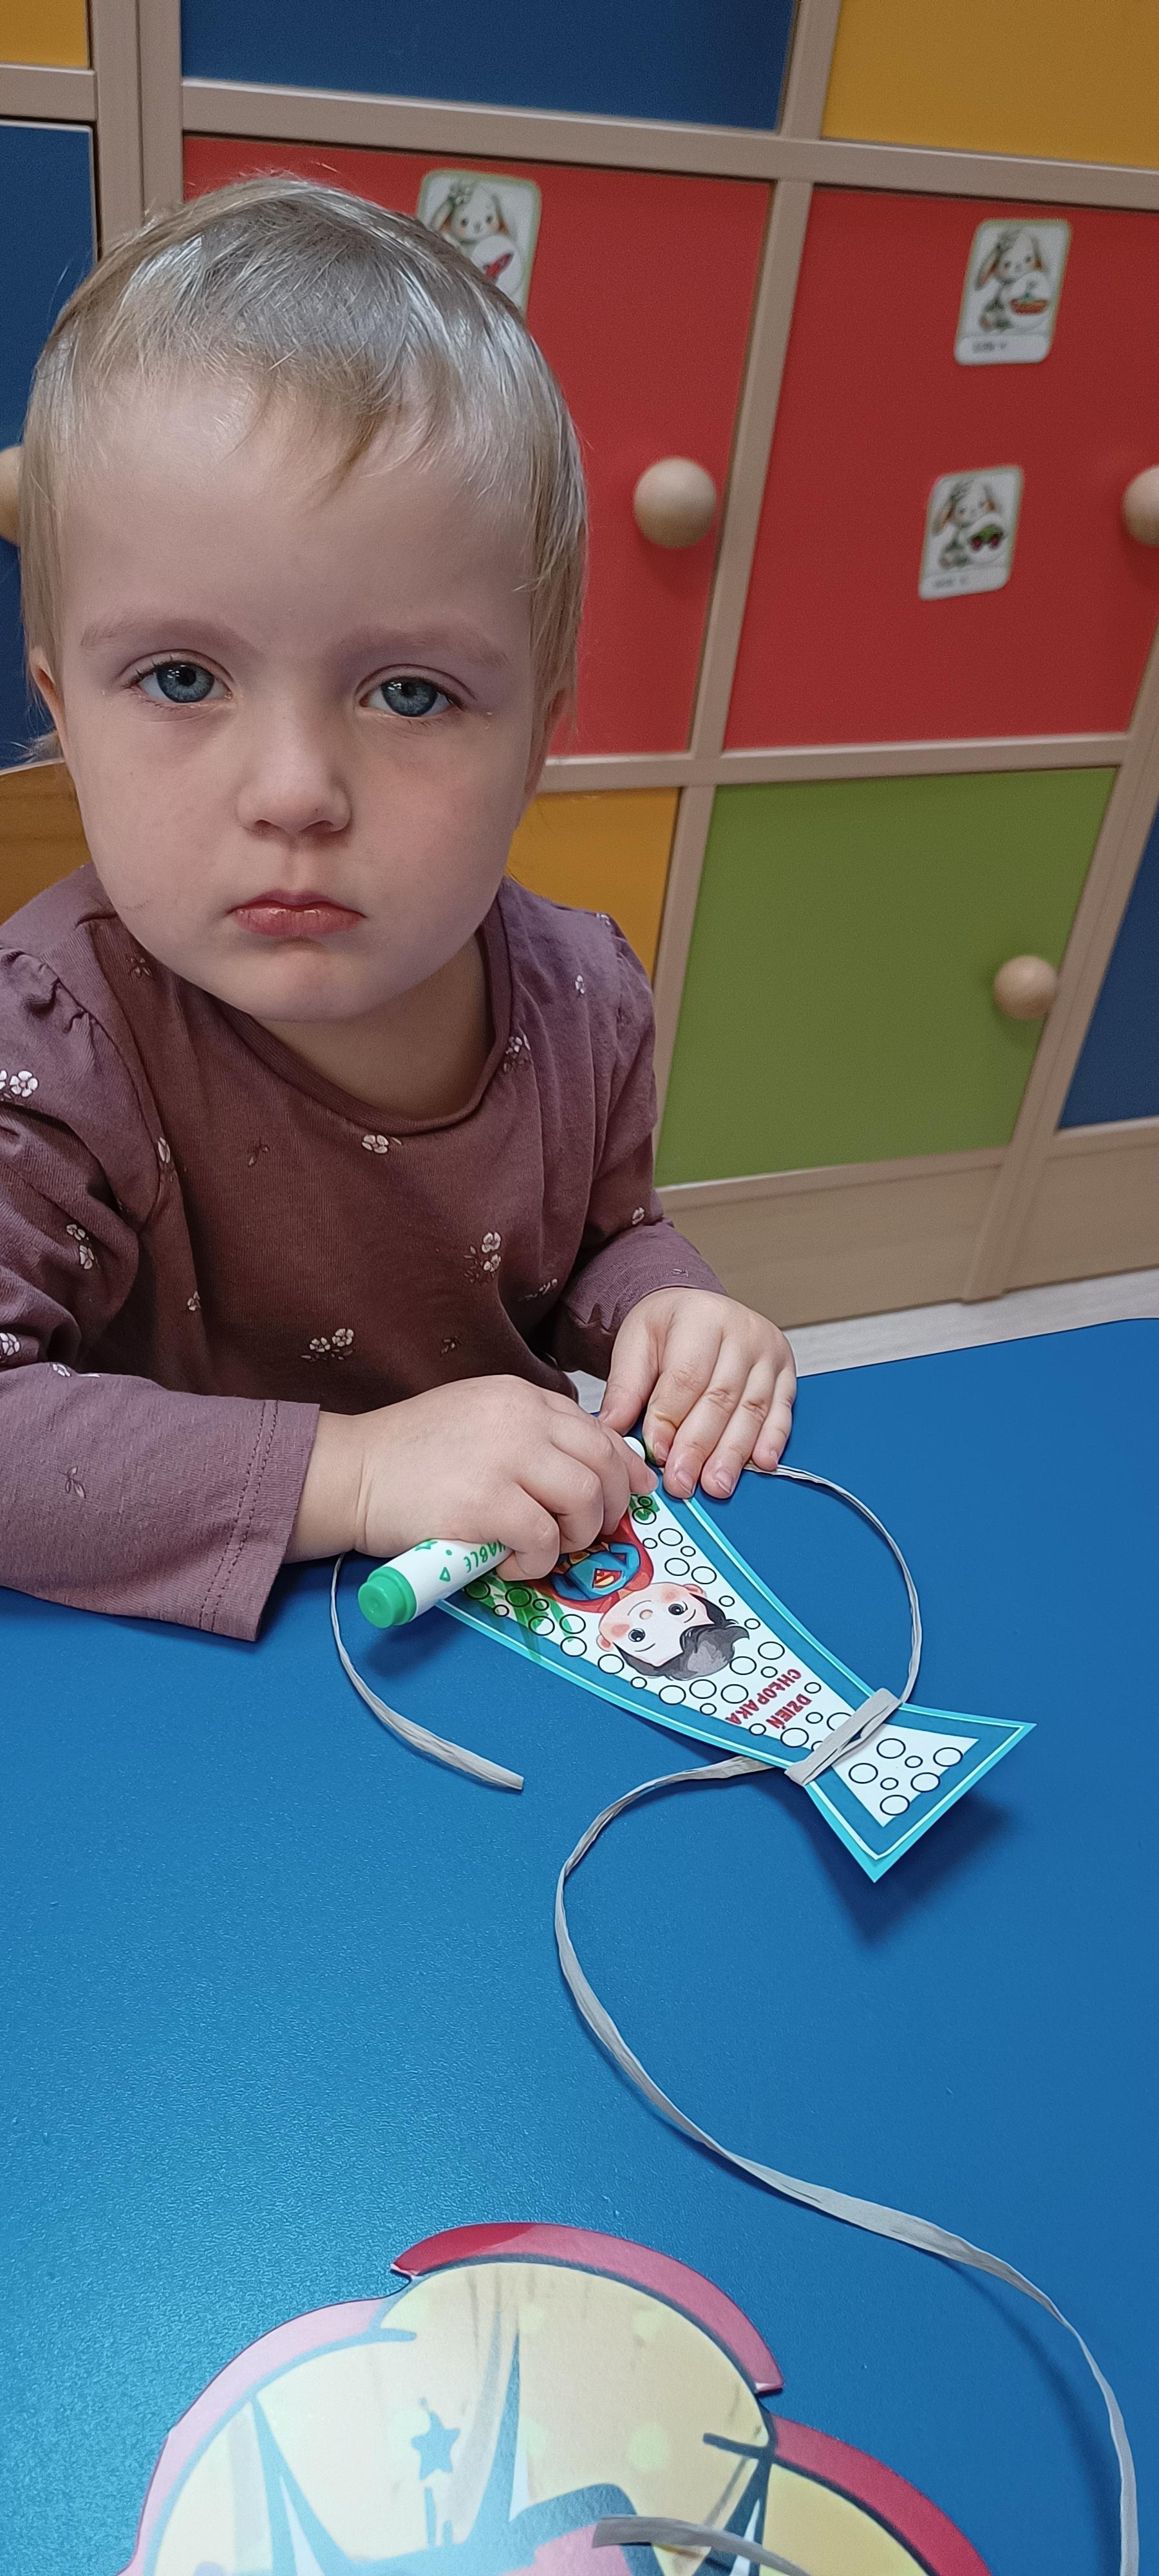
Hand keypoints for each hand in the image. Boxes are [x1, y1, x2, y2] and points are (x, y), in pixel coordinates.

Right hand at [288, 1375, 653, 1576]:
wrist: (349, 1472)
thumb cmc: (406, 1456)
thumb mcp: (477, 1422)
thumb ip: (526, 1436)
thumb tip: (583, 1473)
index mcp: (520, 1396)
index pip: (596, 1430)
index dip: (622, 1469)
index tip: (629, 1498)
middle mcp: (521, 1417)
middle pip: (604, 1463)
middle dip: (609, 1507)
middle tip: (587, 1535)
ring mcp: (506, 1457)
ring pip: (585, 1500)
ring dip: (573, 1536)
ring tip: (539, 1549)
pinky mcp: (487, 1502)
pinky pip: (545, 1539)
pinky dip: (536, 1561)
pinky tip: (506, 1563)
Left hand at [599, 1288, 795, 1501]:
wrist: (698, 1310)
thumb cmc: (668, 1328)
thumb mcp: (636, 1345)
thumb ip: (625, 1389)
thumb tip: (611, 1431)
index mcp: (701, 1317)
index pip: (686, 1377)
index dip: (670, 1420)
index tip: (656, 1454)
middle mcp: (742, 1331)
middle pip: (720, 1398)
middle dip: (699, 1447)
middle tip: (682, 1482)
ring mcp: (768, 1352)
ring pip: (752, 1411)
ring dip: (733, 1454)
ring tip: (715, 1485)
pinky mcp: (786, 1373)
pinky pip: (782, 1412)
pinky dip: (772, 1441)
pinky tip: (760, 1464)